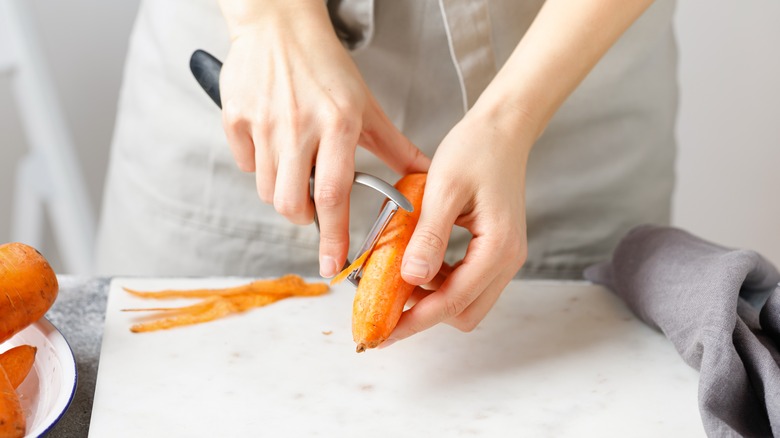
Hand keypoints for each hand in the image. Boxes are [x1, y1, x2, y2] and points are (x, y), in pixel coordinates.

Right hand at [218, 1, 429, 276]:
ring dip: (282, 192)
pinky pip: (244, 163)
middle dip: (303, 218)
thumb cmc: (325, 64)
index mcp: (337, 124)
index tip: (333, 265)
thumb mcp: (365, 104)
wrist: (278, 23)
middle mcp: (298, 125)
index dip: (333, 236)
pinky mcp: (235, 116)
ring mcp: (262, 122)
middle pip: (291, 203)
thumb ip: (393, 145)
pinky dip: (259, 165)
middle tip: (313, 206)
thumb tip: (422, 175)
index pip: (333, 195)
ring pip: (266, 189)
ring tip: (295, 166)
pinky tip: (273, 144)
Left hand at [386, 105, 534, 343]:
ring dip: (431, 298)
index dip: (414, 322)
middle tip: (385, 308)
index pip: (453, 302)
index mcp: (498, 248)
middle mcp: (507, 260)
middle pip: (464, 312)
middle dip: (424, 316)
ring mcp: (504, 256)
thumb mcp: (444, 189)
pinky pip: (466, 280)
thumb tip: (411, 279)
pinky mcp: (495, 249)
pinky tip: (416, 262)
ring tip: (395, 280)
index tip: (382, 333)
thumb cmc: (476, 150)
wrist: (502, 129)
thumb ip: (429, 236)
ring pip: (466, 300)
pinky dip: (440, 280)